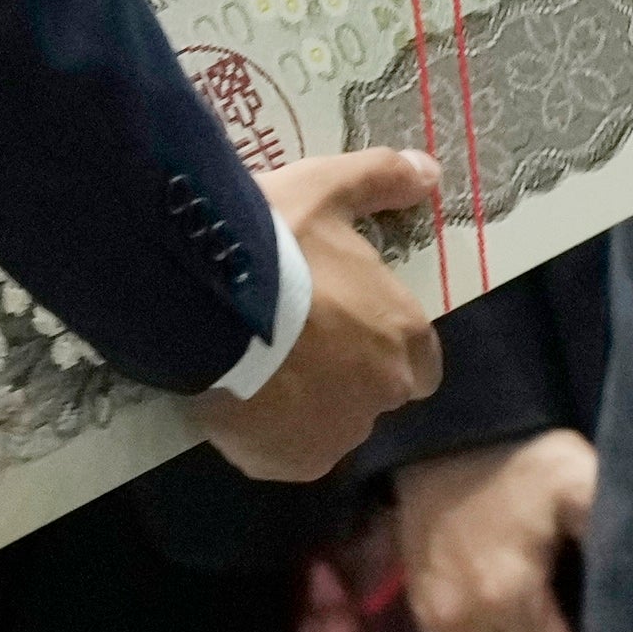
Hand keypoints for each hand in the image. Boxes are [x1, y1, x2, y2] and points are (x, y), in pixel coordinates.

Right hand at [191, 148, 443, 483]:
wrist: (203, 298)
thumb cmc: (276, 242)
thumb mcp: (325, 188)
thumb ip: (379, 179)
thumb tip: (429, 169)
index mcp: (404, 334)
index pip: (419, 359)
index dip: (382, 340)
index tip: (342, 321)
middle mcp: (382, 393)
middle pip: (372, 392)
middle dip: (341, 373)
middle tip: (290, 338)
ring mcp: (334, 434)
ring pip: (326, 425)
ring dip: (303, 404)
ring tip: (253, 364)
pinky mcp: (286, 462)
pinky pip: (282, 453)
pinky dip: (264, 434)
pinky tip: (234, 397)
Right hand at [391, 427, 595, 631]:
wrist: (449, 428)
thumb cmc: (522, 459)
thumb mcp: (581, 483)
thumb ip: (613, 537)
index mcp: (507, 595)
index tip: (596, 626)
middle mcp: (463, 617)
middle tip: (573, 618)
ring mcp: (432, 613)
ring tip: (537, 616)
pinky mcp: (415, 602)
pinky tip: (496, 615)